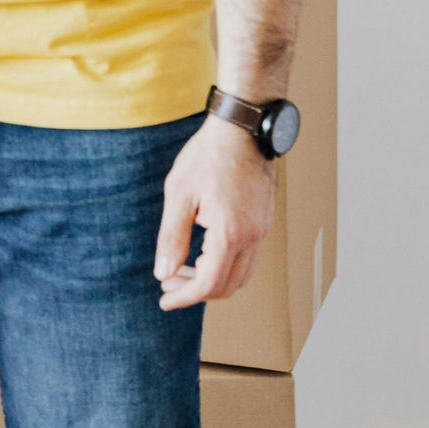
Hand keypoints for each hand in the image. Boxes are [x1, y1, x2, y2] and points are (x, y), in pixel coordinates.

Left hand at [154, 116, 276, 310]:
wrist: (243, 128)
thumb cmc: (208, 156)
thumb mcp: (179, 194)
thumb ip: (172, 237)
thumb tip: (164, 273)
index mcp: (230, 234)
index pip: (208, 285)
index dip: (184, 297)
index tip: (164, 299)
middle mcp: (252, 238)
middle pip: (227, 286)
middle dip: (195, 291)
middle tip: (168, 283)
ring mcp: (262, 230)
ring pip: (240, 275)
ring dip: (212, 280)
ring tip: (183, 269)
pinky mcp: (265, 221)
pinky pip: (248, 258)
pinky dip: (225, 265)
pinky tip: (203, 251)